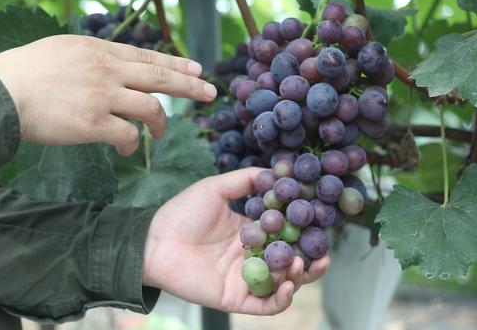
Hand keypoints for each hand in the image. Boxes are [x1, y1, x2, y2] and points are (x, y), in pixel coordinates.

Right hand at [0, 35, 215, 154]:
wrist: (0, 93)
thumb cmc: (24, 73)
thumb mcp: (61, 50)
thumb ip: (90, 58)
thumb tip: (108, 67)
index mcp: (98, 50)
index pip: (146, 57)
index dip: (175, 64)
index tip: (196, 69)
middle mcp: (106, 70)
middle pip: (160, 77)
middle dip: (190, 86)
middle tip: (210, 92)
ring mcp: (102, 96)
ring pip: (150, 108)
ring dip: (160, 124)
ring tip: (159, 134)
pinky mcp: (94, 124)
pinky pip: (128, 136)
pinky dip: (132, 144)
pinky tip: (126, 149)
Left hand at [142, 168, 329, 314]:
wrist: (153, 241)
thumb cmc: (181, 213)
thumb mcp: (215, 189)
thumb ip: (245, 180)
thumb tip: (276, 172)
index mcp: (249, 232)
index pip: (285, 234)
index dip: (303, 230)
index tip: (318, 222)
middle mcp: (250, 256)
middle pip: (289, 262)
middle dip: (310, 259)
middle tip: (322, 252)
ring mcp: (244, 278)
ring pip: (282, 284)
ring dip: (299, 276)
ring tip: (302, 263)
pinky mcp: (235, 297)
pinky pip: (265, 305)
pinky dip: (281, 298)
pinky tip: (288, 283)